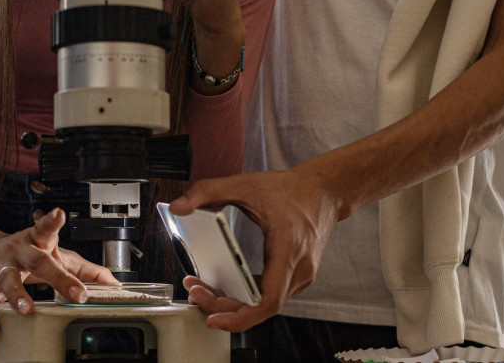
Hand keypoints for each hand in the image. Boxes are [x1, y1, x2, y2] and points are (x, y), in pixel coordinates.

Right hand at [0, 208, 117, 341]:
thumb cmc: (27, 254)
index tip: (59, 214)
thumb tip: (114, 284)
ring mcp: (1, 267)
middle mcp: (19, 251)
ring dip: (16, 294)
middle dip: (57, 276)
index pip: (46, 228)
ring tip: (26, 309)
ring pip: (7, 279)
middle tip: (77, 292)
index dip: (52, 221)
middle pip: (37, 260)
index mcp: (38, 240)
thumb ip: (85, 270)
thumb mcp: (56, 256)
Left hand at [169, 167, 342, 331]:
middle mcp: (299, 269)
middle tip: (196, 294)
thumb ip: (207, 191)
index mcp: (288, 250)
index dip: (240, 317)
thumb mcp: (244, 184)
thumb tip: (178, 207)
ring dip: (234, 303)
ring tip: (204, 290)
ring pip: (265, 305)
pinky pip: (271, 296)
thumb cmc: (291, 189)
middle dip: (224, 306)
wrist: (325, 189)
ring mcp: (302, 275)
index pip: (267, 301)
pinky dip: (247, 297)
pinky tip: (226, 287)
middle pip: (260, 307)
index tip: (214, 319)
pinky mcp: (298, 275)